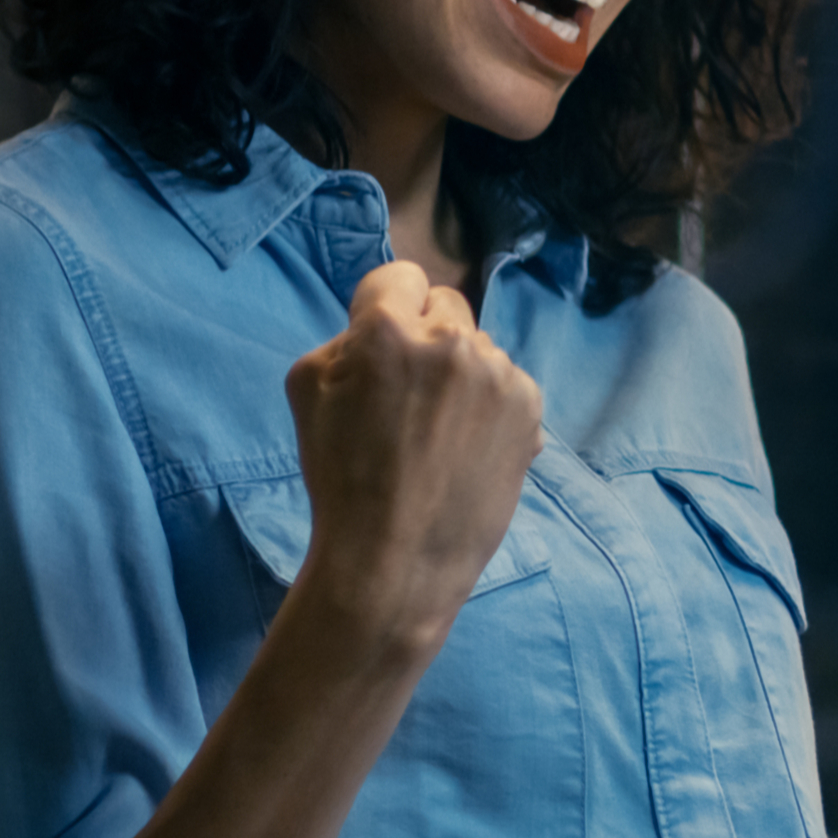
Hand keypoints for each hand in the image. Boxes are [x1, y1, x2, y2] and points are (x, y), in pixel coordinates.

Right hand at [281, 260, 543, 662]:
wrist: (396, 561)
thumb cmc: (340, 478)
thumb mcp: (307, 390)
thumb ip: (346, 337)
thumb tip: (384, 322)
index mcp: (388, 329)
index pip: (399, 276)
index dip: (385, 309)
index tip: (383, 345)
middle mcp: (452, 340)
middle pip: (444, 305)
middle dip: (426, 335)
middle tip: (408, 393)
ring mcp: (498, 374)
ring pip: (477, 350)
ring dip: (460, 374)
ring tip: (438, 435)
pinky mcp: (530, 408)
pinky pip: (506, 385)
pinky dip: (490, 407)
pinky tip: (467, 449)